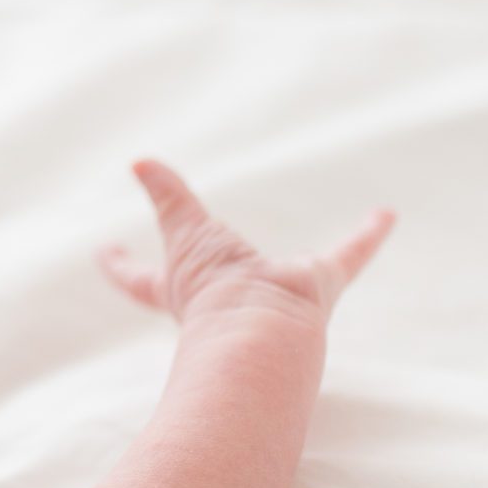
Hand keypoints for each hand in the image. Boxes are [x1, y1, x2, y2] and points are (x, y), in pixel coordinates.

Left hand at [96, 158, 395, 325]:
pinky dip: (367, 236)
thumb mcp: (181, 229)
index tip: (103, 251)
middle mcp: (230, 293)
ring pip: (292, 273)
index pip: (139, 278)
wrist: (260, 327)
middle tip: (218, 254)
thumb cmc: (214, 288)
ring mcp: (279, 291)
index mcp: (182, 287)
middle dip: (219, 270)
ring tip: (316, 248)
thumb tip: (137, 160)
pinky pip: (349, 255)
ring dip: (309, 265)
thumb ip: (165, 194)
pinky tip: (384, 215)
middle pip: (219, 280)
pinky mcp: (322, 282)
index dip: (120, 266)